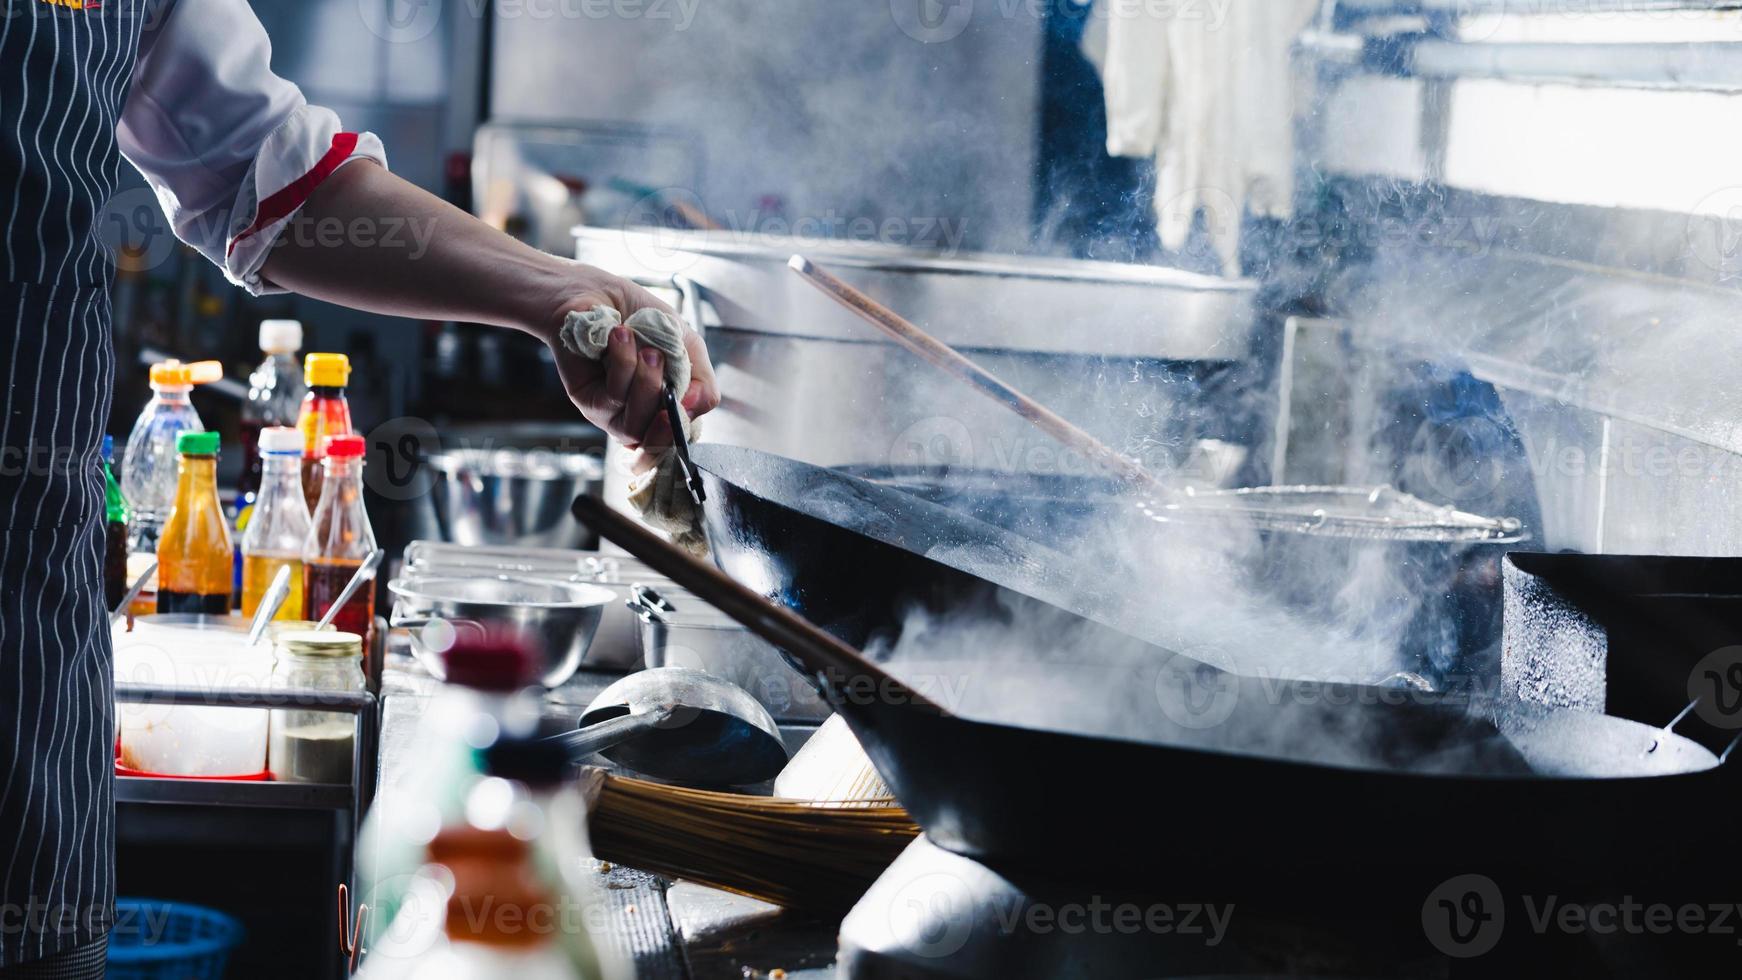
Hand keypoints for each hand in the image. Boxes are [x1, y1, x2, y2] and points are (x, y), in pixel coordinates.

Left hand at [541, 265, 719, 448]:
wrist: (602, 293)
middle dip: (667, 410)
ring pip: (634, 426)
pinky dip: (623, 365)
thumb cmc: (644, 319)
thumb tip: (693, 407)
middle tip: (667, 373)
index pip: (676, 442)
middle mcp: (640, 416)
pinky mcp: (588, 401)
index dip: (679, 434)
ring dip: (646, 383)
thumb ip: (703, 382)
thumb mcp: (688, 346)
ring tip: (647, 348)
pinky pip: (613, 398)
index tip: (683, 407)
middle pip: (657, 442)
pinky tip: (620, 337)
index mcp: (668, 407)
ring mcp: (613, 413)